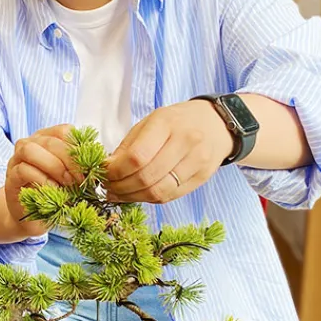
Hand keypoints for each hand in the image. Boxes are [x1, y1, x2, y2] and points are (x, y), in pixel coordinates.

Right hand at [4, 124, 82, 233]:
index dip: (78, 147)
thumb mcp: (70, 177)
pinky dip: (42, 180)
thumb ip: (80, 166)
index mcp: (47, 138)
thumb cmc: (54, 193)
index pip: (64, 131)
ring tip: (67, 184)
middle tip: (81, 180)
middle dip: (70, 161)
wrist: (30, 217)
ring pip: (31, 150)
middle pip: (50, 141)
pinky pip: (24, 171)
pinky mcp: (10, 178)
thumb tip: (100, 163)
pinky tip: (54, 191)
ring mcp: (16, 159)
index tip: (90, 167)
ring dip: (54, 167)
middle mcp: (29, 143)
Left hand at [106, 101, 233, 203]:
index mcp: (166, 123)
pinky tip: (139, 194)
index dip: (116, 172)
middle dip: (121, 188)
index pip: (136, 157)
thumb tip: (107, 169)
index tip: (104, 175)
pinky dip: (149, 199)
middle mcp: (185, 141)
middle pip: (146, 177)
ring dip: (133, 197)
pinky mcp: (202, 177)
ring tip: (120, 194)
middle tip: (108, 189)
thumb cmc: (177, 121)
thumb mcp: (150, 122)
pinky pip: (170, 196)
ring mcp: (197, 161)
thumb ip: (128, 145)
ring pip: (158, 192)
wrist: (216, 123)